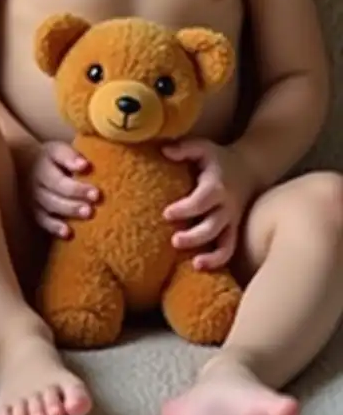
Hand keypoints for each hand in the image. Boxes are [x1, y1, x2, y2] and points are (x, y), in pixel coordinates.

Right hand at [25, 141, 100, 238]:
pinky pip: (42, 220)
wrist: (26, 168)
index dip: (71, 160)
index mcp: (47, 155)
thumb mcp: (63, 150)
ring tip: (88, 212)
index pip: (59, 155)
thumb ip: (74, 156)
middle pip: (55, 182)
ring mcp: (33, 195)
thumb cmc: (56, 161)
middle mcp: (37, 174)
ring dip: (69, 208)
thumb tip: (86, 165)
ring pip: (50, 202)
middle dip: (76, 190)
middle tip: (96, 196)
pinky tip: (68, 233)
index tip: (86, 166)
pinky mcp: (33, 212)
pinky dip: (54, 227)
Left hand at [162, 138, 256, 270]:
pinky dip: (218, 260)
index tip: (166, 213)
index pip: (202, 200)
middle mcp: (227, 206)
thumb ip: (184, 149)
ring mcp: (232, 221)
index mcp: (217, 186)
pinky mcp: (234, 230)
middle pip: (213, 226)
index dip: (185, 209)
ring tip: (194, 264)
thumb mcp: (202, 147)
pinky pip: (230, 249)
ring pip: (226, 243)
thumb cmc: (218, 158)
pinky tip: (199, 266)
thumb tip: (164, 150)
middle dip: (195, 236)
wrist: (250, 168)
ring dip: (211, 256)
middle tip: (174, 241)